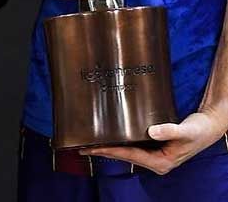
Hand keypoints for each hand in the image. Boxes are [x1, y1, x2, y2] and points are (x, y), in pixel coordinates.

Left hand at [79, 111, 226, 173]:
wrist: (207, 127)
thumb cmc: (198, 131)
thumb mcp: (185, 131)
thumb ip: (169, 130)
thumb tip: (151, 131)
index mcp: (160, 162)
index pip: (129, 156)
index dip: (110, 151)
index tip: (93, 148)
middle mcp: (155, 161)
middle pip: (124, 156)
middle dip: (103, 152)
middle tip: (82, 147)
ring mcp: (154, 155)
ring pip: (127, 151)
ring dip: (110, 147)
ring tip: (90, 143)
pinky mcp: (154, 146)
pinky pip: (133, 145)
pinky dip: (120, 141)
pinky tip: (111, 135)